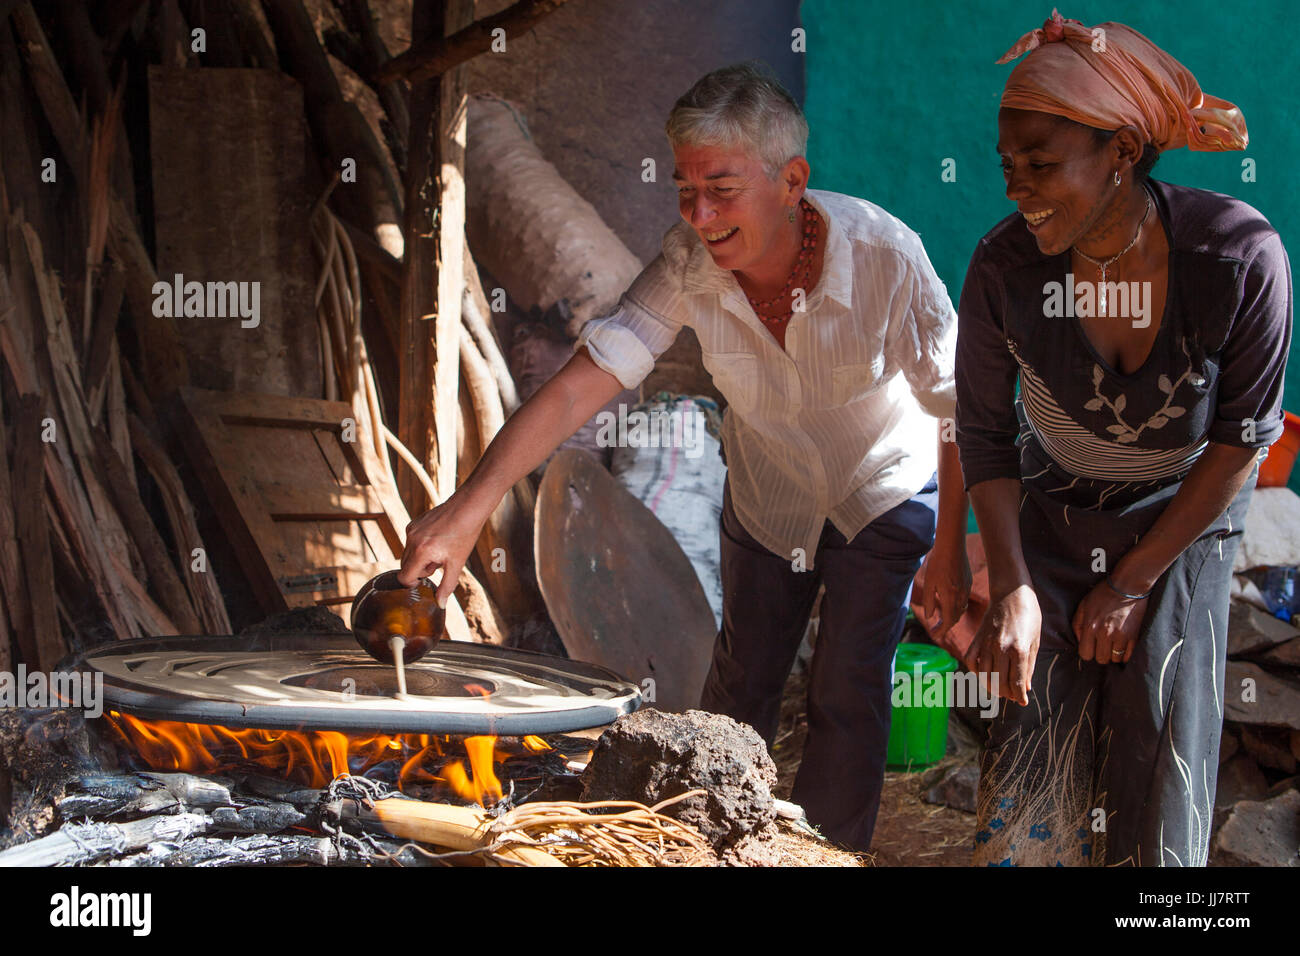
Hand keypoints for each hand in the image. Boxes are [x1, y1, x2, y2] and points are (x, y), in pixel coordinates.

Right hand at [398, 493, 485, 606]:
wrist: (468, 507)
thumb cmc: (465, 535)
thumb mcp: (457, 564)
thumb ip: (446, 586)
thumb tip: (440, 604)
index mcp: (421, 552)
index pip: (404, 577)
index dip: (414, 583)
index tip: (427, 579)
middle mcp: (412, 540)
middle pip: (405, 567)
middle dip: (420, 570)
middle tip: (440, 563)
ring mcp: (411, 530)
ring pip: (407, 554)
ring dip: (421, 559)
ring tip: (440, 551)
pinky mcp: (413, 523)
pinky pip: (411, 542)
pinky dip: (420, 547)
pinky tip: (438, 541)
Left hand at [916, 540, 972, 640]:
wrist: (952, 546)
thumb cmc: (937, 563)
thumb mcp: (928, 583)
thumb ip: (929, 601)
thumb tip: (930, 617)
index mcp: (950, 598)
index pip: (948, 621)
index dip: (942, 630)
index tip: (935, 635)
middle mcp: (961, 596)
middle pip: (955, 617)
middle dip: (945, 626)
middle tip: (935, 629)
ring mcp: (966, 589)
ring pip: (961, 609)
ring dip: (952, 617)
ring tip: (941, 619)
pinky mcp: (968, 582)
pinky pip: (964, 600)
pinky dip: (956, 607)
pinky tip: (949, 604)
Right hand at [966, 585, 1040, 706]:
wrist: (1011, 590)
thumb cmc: (1028, 613)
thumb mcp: (1035, 640)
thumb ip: (1029, 665)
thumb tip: (1026, 688)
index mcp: (1019, 648)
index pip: (1017, 682)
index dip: (1020, 696)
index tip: (1023, 702)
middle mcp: (1000, 648)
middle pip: (1000, 682)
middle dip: (1007, 694)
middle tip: (1012, 695)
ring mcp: (986, 643)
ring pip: (984, 675)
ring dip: (991, 686)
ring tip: (999, 689)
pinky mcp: (977, 638)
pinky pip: (971, 661)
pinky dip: (976, 671)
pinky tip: (984, 674)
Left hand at [1072, 579, 1148, 664]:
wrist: (1127, 587)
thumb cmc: (1103, 595)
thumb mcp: (1083, 606)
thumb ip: (1077, 624)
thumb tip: (1079, 641)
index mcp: (1090, 627)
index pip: (1085, 654)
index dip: (1087, 652)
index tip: (1090, 647)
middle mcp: (1105, 634)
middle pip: (1101, 659)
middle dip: (1100, 654)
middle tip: (1102, 645)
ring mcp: (1120, 636)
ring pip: (1114, 659)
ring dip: (1113, 654)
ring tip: (1113, 644)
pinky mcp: (1134, 636)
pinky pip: (1128, 656)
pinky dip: (1125, 654)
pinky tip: (1122, 646)